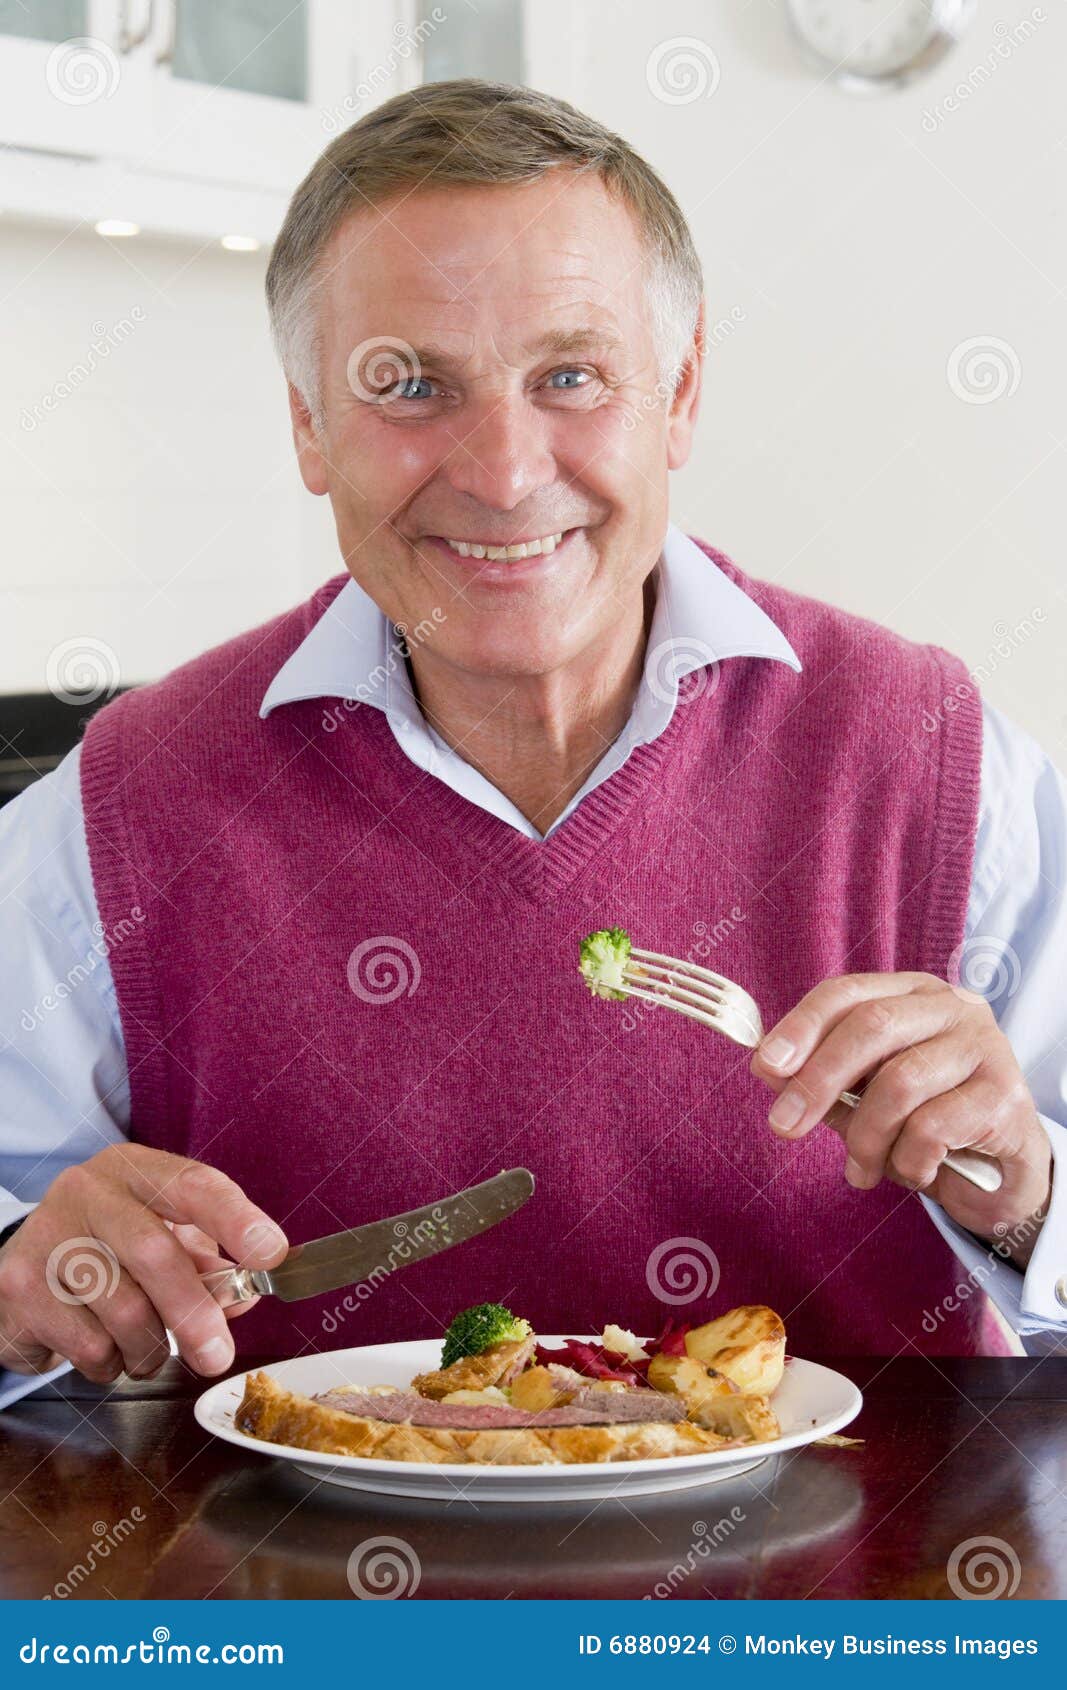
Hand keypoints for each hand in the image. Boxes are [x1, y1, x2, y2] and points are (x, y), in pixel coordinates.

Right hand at [0, 1145, 287, 1382]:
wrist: (23, 1264)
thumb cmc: (108, 1250)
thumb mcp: (162, 1239)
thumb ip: (207, 1265)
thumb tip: (244, 1298)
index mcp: (135, 1170)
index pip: (194, 1185)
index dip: (236, 1220)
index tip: (272, 1254)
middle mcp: (88, 1191)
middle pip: (154, 1252)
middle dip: (194, 1312)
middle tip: (217, 1355)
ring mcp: (48, 1235)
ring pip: (122, 1311)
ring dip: (149, 1349)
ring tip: (146, 1348)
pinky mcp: (20, 1286)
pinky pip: (88, 1344)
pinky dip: (110, 1363)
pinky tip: (102, 1345)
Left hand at [750, 972, 1051, 1264]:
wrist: (1003, 1176)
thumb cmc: (928, 1125)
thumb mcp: (867, 1099)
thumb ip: (825, 1082)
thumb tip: (769, 1070)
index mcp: (911, 994)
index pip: (847, 993)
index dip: (801, 1026)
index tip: (764, 1066)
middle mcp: (952, 1008)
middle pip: (871, 1027)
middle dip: (818, 1080)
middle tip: (784, 1127)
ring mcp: (984, 1046)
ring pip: (899, 1082)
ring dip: (866, 1137)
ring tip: (862, 1170)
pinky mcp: (1005, 1096)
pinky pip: (933, 1127)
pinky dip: (909, 1160)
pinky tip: (914, 1171)